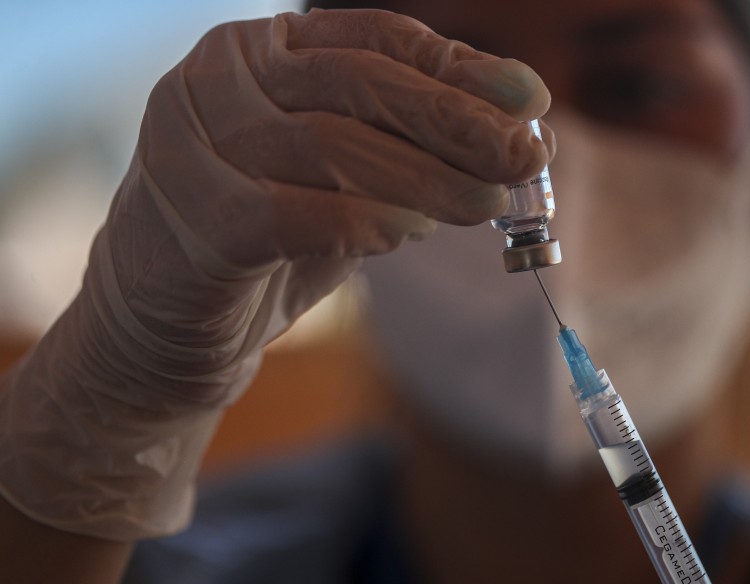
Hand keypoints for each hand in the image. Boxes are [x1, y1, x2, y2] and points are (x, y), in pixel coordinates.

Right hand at [0, 9, 550, 539]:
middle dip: (456, 122)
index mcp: (262, 51)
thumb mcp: (349, 178)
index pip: (378, 41)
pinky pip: (291, 214)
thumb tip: (525, 125)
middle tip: (525, 157)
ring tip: (485, 206)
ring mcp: (189, 142)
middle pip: (360, 85)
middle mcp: (217, 78)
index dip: (462, 70)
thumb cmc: (269, 239)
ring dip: (424, 177)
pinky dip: (362, 223)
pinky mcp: (188, 217)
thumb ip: (417, 144)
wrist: (165, 324)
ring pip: (330, 145)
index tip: (532, 103)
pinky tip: (406, 236)